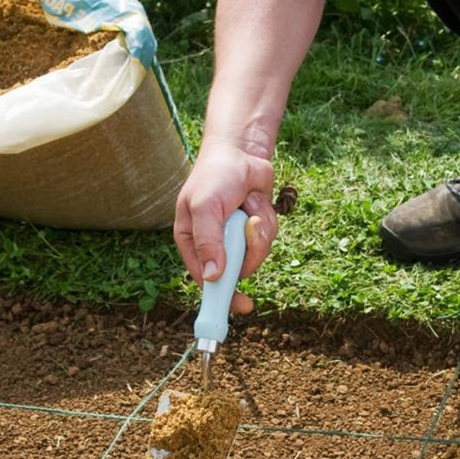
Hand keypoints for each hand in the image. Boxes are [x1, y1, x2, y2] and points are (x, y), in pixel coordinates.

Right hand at [174, 141, 279, 314]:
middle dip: (248, 249)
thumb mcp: (205, 207)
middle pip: (237, 271)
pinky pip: (267, 240)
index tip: (240, 306)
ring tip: (247, 204)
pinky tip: (256, 201)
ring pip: (256, 255)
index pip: (205, 279)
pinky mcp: (254, 233)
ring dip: (258, 230)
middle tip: (250, 222)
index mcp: (192, 242)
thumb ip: (208, 241)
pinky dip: (266, 220)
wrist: (241, 152)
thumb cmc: (215, 176)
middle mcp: (214, 246)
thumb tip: (211, 277)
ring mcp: (235, 241)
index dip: (222, 296)